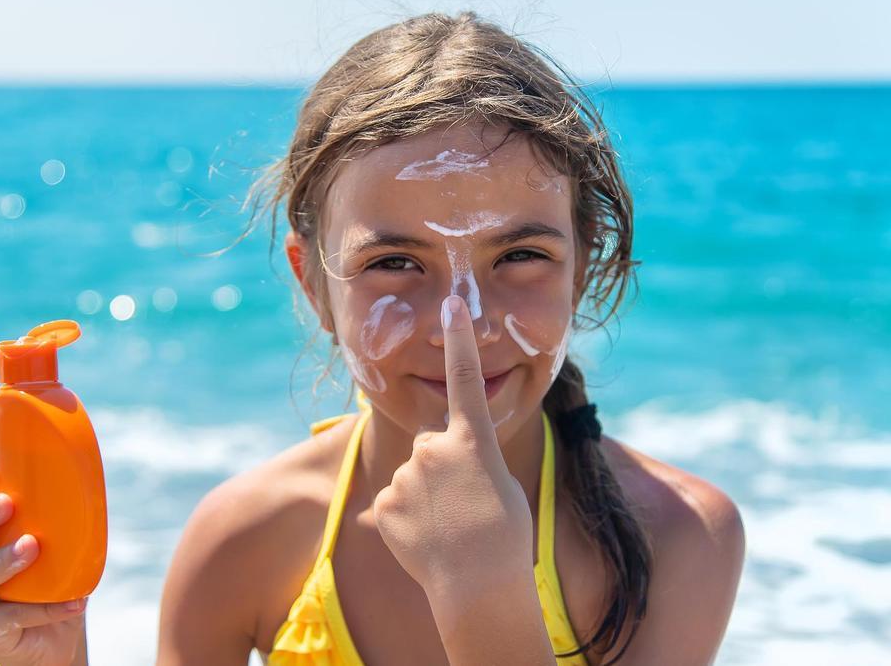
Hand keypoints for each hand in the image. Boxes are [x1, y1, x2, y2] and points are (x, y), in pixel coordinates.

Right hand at [0, 467, 88, 665]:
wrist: (59, 636)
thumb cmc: (55, 580)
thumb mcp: (58, 542)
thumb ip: (60, 515)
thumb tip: (89, 478)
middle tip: (6, 504)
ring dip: (1, 560)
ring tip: (32, 546)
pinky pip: (4, 618)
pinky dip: (40, 609)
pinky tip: (72, 603)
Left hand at [371, 295, 534, 599]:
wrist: (479, 588)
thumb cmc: (505, 540)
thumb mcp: (500, 488)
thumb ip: (468, 463)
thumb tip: (440, 464)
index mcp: (472, 441)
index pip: (465, 378)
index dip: (459, 338)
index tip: (452, 301)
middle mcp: (434, 448)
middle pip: (432, 446)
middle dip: (443, 469)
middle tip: (465, 507)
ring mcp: (406, 475)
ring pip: (413, 478)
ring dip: (427, 498)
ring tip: (449, 530)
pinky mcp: (384, 503)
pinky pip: (394, 505)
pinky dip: (407, 522)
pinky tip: (425, 543)